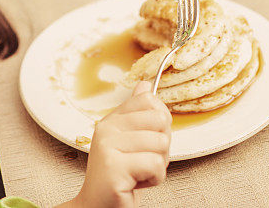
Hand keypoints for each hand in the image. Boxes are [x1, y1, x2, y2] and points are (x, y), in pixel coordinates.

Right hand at [60, 81, 171, 207]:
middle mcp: (106, 129)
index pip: (149, 100)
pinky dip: (153, 180)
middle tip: (143, 162)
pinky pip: (155, 165)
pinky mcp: (114, 168)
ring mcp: (108, 147)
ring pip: (161, 144)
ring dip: (158, 166)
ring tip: (138, 174)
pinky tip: (135, 183)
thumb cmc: (120, 179)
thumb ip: (137, 114)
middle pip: (160, 121)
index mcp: (111, 120)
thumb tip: (144, 84)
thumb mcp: (130, 142)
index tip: (146, 141)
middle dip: (162, 147)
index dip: (160, 123)